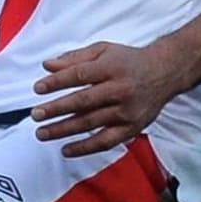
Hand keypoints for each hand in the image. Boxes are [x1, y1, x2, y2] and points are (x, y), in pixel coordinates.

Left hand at [31, 40, 180, 155]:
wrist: (165, 72)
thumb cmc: (128, 61)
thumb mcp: (103, 50)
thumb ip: (74, 58)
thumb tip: (46, 66)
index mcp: (111, 67)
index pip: (79, 75)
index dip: (57, 82)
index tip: (37, 88)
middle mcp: (120, 89)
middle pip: (83, 101)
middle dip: (56, 109)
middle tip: (35, 115)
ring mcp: (127, 111)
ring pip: (91, 123)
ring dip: (64, 130)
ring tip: (42, 133)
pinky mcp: (132, 127)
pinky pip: (106, 141)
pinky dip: (85, 148)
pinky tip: (66, 150)